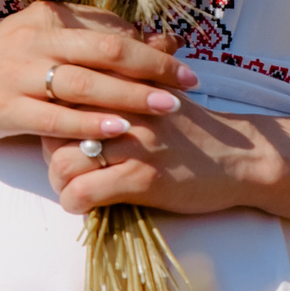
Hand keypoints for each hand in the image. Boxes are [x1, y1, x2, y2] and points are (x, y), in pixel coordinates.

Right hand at [0, 1, 195, 146]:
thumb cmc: (5, 68)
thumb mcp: (44, 45)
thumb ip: (92, 40)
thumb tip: (155, 39)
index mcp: (45, 16)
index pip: (107, 27)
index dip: (148, 43)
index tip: (182, 59)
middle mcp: (31, 38)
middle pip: (103, 49)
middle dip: (151, 65)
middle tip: (189, 80)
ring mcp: (14, 73)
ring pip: (82, 82)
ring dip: (129, 94)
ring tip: (167, 105)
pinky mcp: (2, 107)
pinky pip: (53, 117)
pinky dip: (88, 123)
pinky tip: (119, 129)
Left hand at [44, 102, 272, 217]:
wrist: (240, 157)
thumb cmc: (192, 130)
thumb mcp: (157, 94)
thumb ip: (121, 87)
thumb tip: (77, 91)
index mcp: (125, 85)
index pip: (64, 94)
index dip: (52, 119)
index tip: (61, 136)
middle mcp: (126, 109)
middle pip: (54, 129)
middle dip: (50, 153)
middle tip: (65, 166)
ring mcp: (134, 144)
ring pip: (62, 162)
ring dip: (60, 182)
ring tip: (74, 187)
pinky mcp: (142, 178)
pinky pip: (84, 192)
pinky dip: (75, 203)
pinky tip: (86, 204)